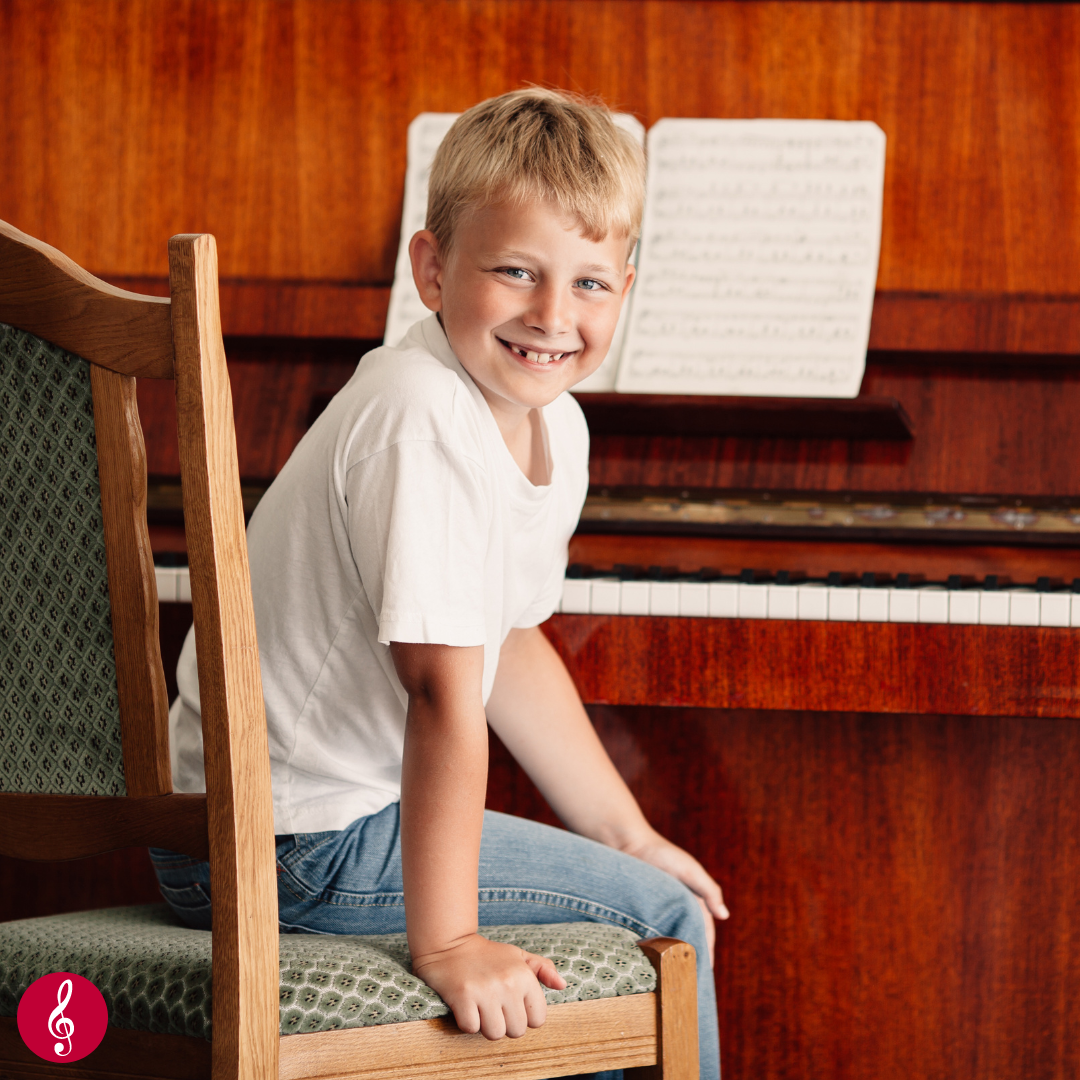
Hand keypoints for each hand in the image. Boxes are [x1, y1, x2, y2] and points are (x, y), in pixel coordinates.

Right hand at [412, 933, 566, 1038]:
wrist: (451, 944)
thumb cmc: (488, 954)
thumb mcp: (518, 955)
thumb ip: (543, 969)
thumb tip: (562, 985)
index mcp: (524, 975)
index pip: (538, 1020)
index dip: (524, 1017)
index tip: (511, 1006)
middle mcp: (507, 983)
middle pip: (516, 1031)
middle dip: (505, 1024)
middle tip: (493, 1007)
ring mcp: (485, 990)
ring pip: (495, 1034)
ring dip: (486, 1026)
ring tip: (481, 1008)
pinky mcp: (462, 996)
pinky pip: (471, 1028)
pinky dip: (467, 1022)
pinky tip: (466, 1006)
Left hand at [624, 830, 729, 965]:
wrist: (626, 843)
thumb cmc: (660, 853)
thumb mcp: (689, 869)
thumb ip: (708, 890)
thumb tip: (724, 915)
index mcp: (692, 899)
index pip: (703, 931)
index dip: (706, 950)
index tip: (705, 973)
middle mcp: (676, 907)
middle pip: (686, 937)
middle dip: (689, 957)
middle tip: (689, 981)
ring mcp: (658, 911)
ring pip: (668, 939)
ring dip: (671, 955)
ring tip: (670, 977)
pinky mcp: (640, 912)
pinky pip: (648, 934)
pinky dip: (652, 947)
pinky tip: (650, 962)